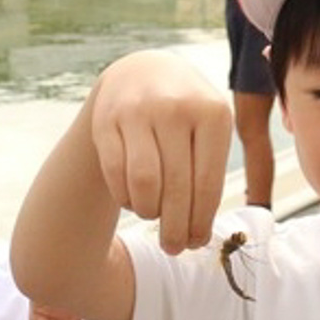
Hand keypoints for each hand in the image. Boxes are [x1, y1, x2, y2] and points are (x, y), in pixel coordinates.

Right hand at [90, 52, 232, 254]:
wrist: (142, 72)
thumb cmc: (186, 114)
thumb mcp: (210, 126)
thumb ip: (211, 172)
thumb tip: (198, 234)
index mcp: (213, 112)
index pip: (208, 183)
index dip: (201, 221)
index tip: (196, 243)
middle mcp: (176, 107)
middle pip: (176, 188)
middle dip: (175, 227)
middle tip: (174, 248)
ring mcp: (138, 111)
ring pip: (143, 183)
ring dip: (148, 212)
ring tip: (153, 217)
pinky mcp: (106, 120)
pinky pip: (115, 173)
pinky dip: (124, 197)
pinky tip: (133, 201)